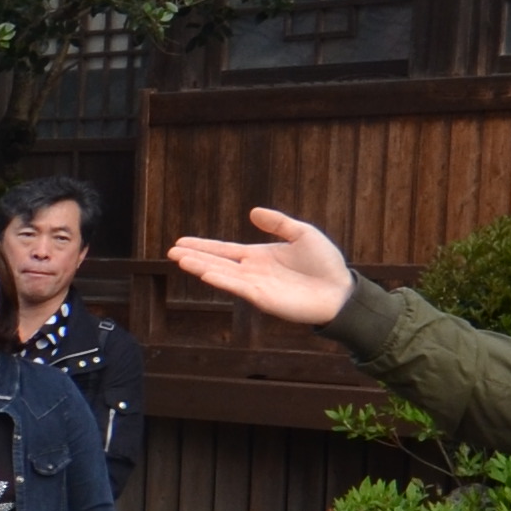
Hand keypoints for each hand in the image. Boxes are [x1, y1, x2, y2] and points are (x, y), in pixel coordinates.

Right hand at [161, 209, 358, 328]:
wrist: (340, 290)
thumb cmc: (325, 264)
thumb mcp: (302, 233)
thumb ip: (277, 223)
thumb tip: (253, 212)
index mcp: (259, 256)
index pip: (225, 250)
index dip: (203, 246)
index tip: (182, 242)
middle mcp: (253, 271)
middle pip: (217, 262)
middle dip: (194, 256)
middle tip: (170, 251)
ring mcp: (256, 286)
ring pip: (222, 274)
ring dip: (201, 267)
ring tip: (180, 260)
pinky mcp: (263, 298)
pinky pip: (237, 287)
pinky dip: (220, 280)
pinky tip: (205, 273)